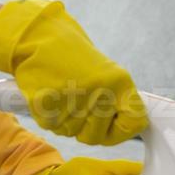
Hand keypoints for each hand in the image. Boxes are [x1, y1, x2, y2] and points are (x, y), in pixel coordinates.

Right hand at [0, 0, 148, 145]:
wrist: (40, 37)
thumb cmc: (73, 58)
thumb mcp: (106, 73)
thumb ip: (117, 102)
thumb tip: (124, 131)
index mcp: (119, 82)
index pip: (134, 124)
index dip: (122, 129)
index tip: (112, 121)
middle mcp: (100, 94)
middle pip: (96, 137)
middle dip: (87, 126)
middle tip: (78, 101)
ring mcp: (73, 103)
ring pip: (73, 134)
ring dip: (67, 120)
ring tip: (63, 93)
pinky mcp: (48, 108)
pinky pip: (54, 127)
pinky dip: (51, 116)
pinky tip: (51, 94)